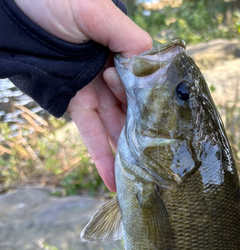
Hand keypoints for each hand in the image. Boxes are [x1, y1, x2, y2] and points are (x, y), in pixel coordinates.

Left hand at [13, 0, 151, 190]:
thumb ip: (128, 38)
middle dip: (146, 134)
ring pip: (115, 126)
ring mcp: (93, 89)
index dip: (152, 102)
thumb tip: (152, 66)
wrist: (14, 10)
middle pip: (134, 109)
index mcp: (122, 50)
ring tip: (142, 179)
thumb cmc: (55, 1)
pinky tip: (113, 179)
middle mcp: (112, 72)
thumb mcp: (96, 11)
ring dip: (127, 153)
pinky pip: (90, 132)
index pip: (146, 83)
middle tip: (160, 162)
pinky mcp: (74, 103)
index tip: (163, 122)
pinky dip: (101, 156)